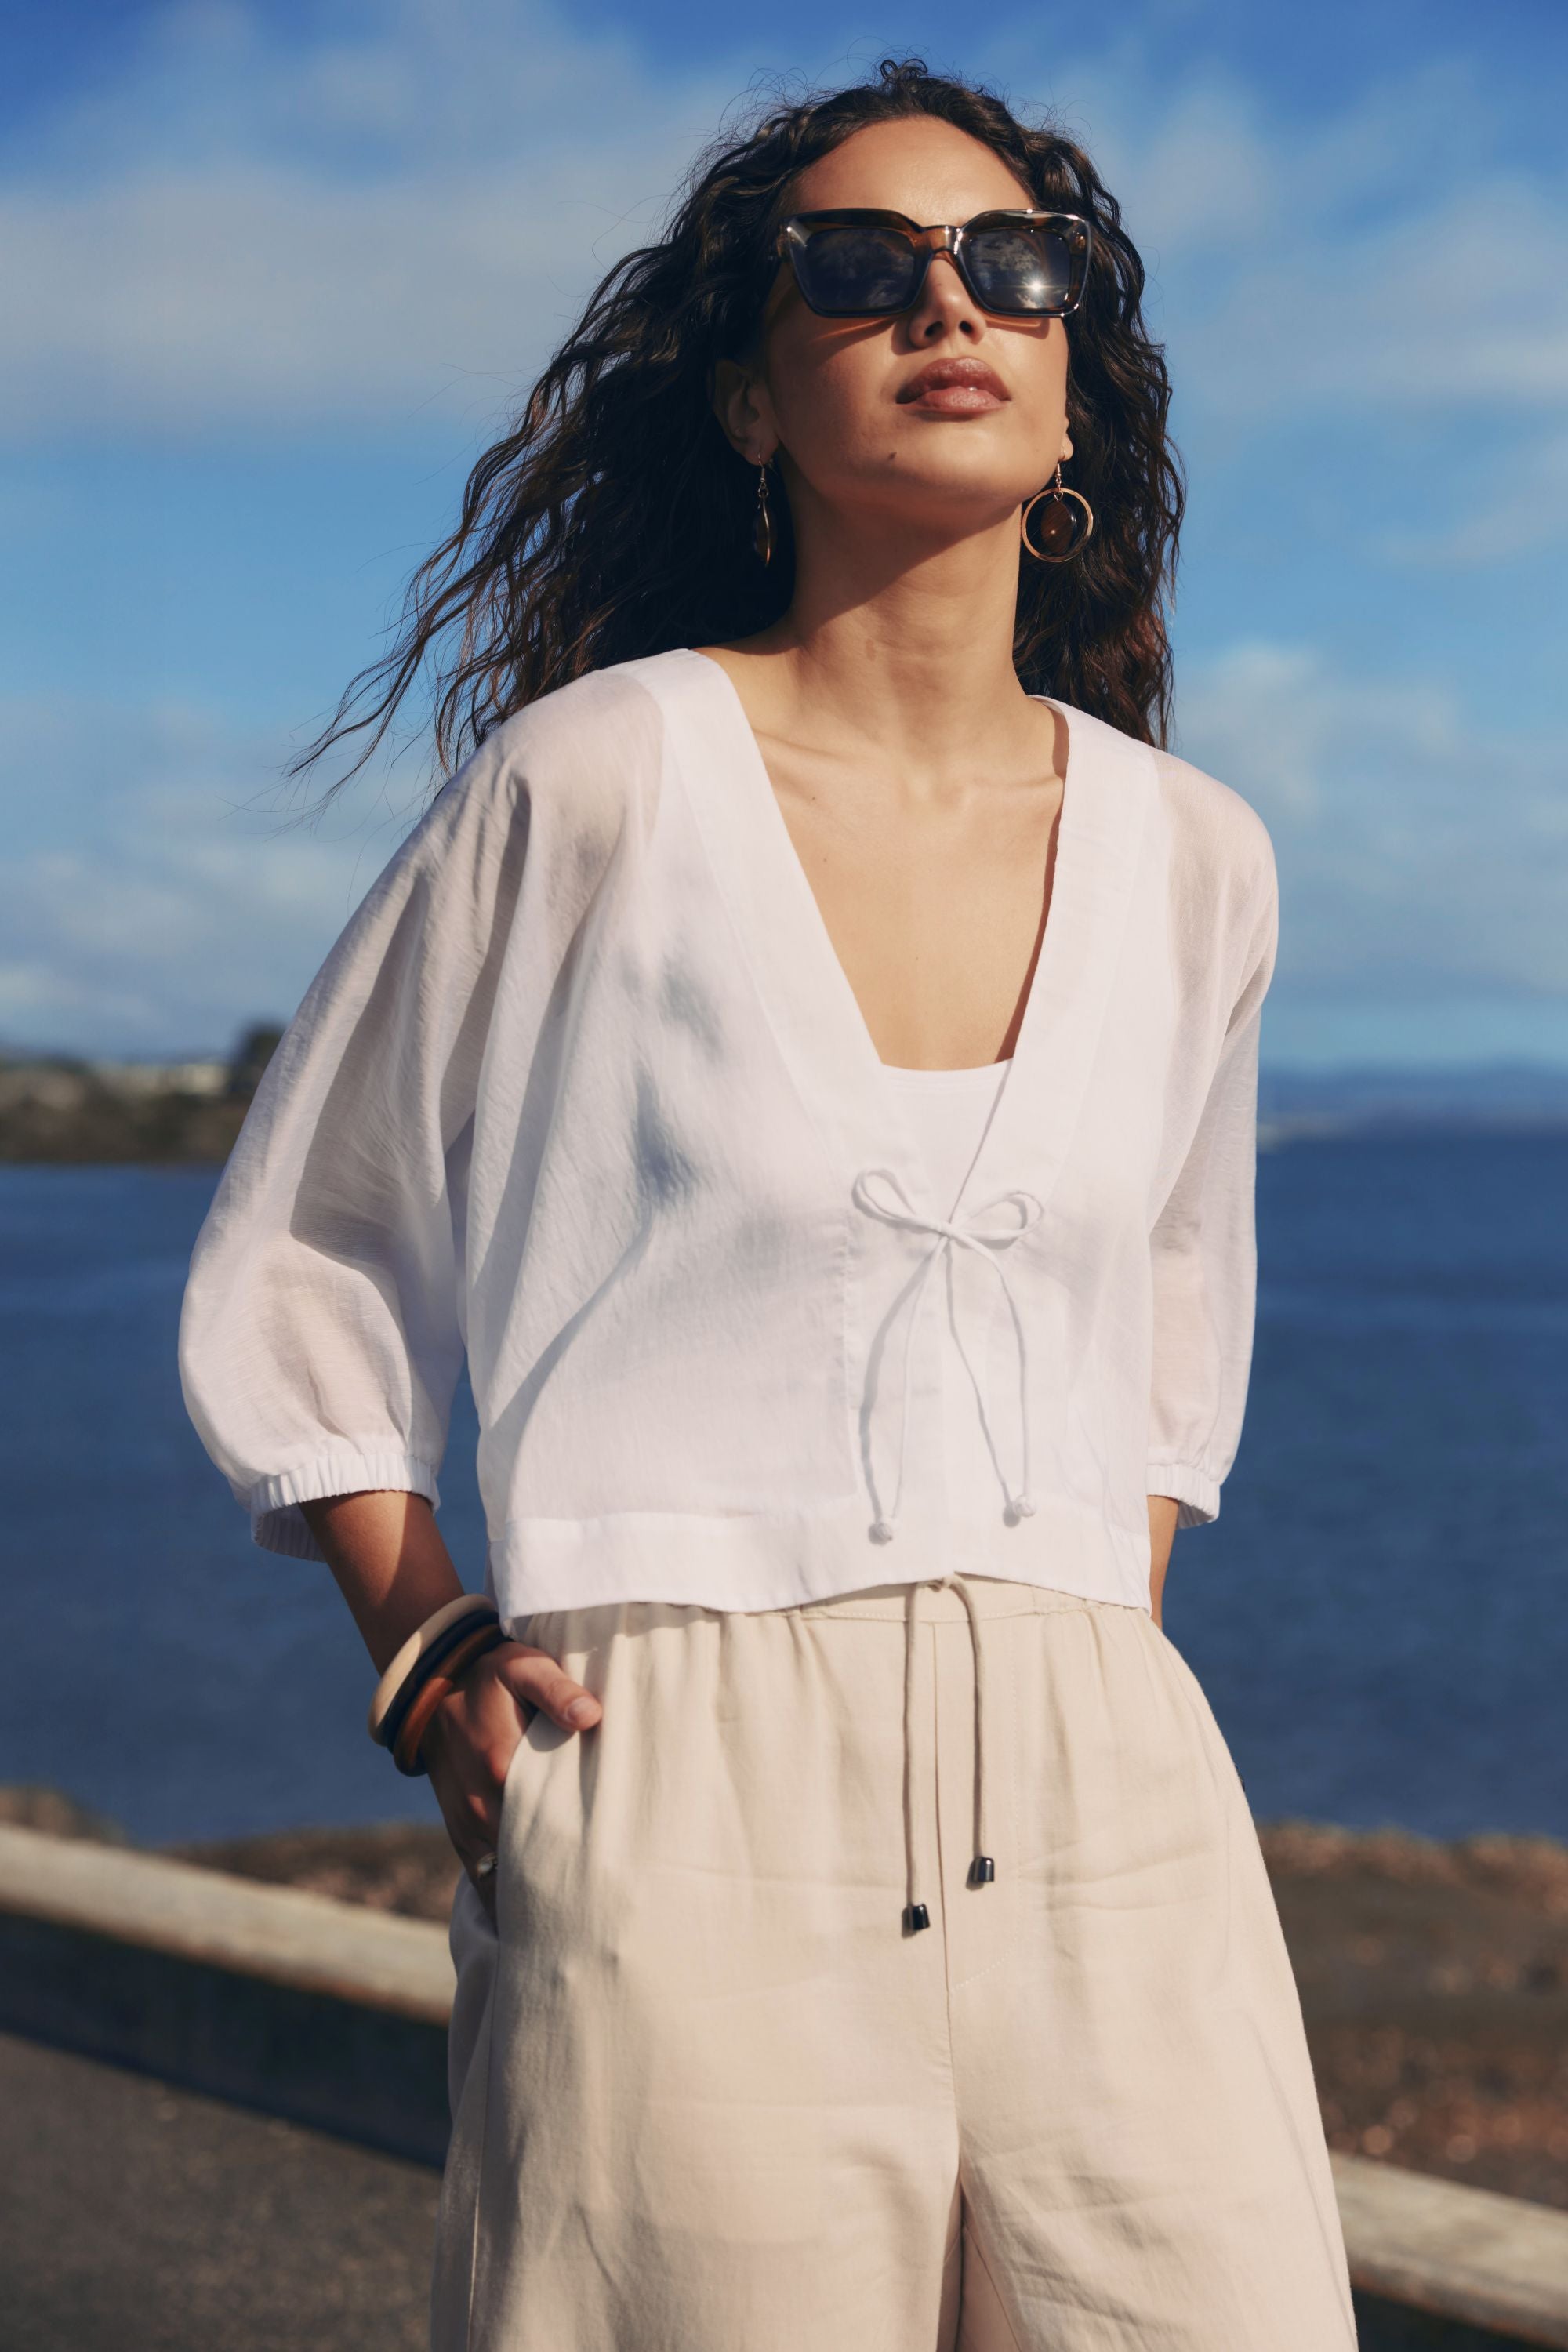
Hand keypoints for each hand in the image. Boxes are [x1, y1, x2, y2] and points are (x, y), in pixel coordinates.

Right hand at [421, 1639, 602, 1902]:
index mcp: (504, 1768)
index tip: (624, 1874)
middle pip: (534, 1862)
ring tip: (586, 1924)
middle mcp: (483, 1809)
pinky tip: (542, 1921)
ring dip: (541, 1900)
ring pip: (508, 1883)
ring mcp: (468, 1829)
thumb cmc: (490, 1677)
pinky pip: (485, 1883)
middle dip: (571, 1886)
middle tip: (616, 1910)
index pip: (555, 1824)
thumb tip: (591, 1715)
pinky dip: (510, 1904)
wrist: (433, 1689)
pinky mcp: (461, 1837)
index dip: (589, 1851)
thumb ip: (556, 1689)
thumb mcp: (522, 1667)